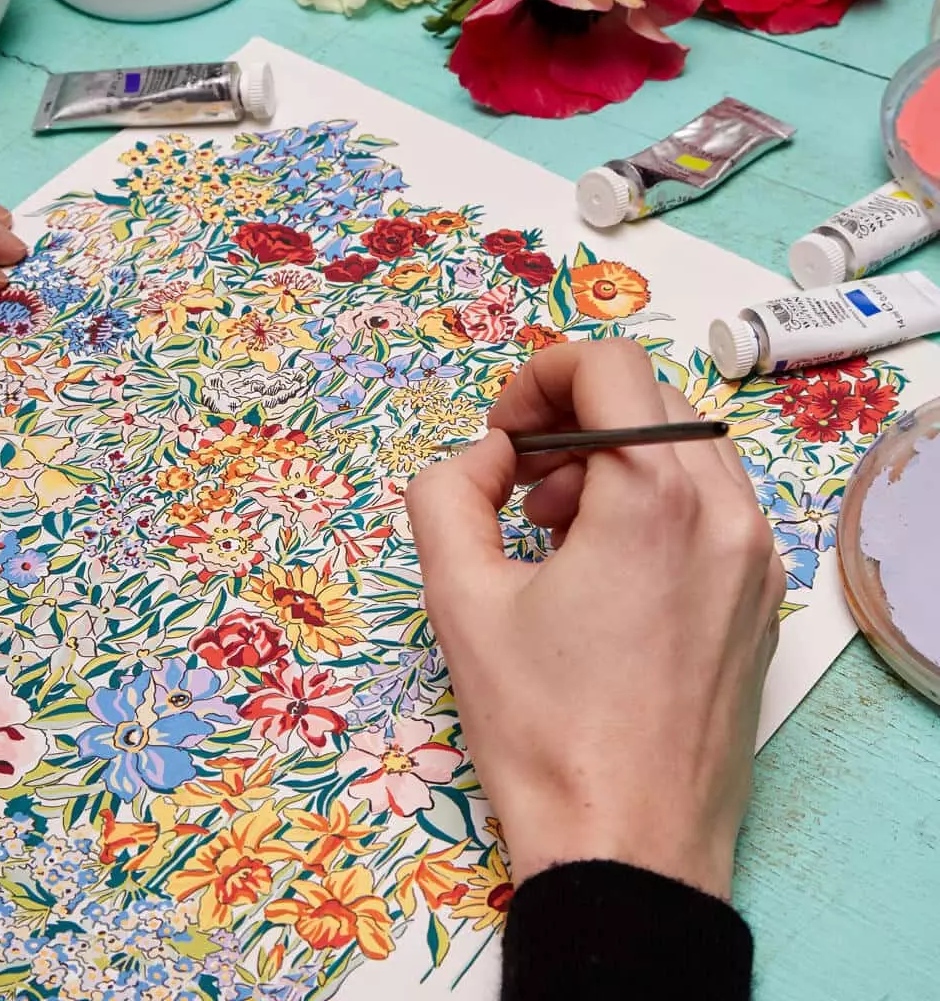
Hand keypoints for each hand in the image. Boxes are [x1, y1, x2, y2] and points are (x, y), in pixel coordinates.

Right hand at [406, 339, 784, 899]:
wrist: (627, 847)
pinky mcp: (764, 596)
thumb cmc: (540, 726)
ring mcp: (758, 555)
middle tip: (519, 486)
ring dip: (611, 462)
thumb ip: (447, 492)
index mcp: (655, 497)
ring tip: (557, 531)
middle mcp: (727, 510)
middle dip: (570, 422)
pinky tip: (607, 571)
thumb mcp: (458, 598)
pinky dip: (652, 503)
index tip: (500, 435)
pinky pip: (710, 505)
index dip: (537, 378)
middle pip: (648, 400)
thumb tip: (487, 456)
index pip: (608, 365)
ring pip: (683, 449)